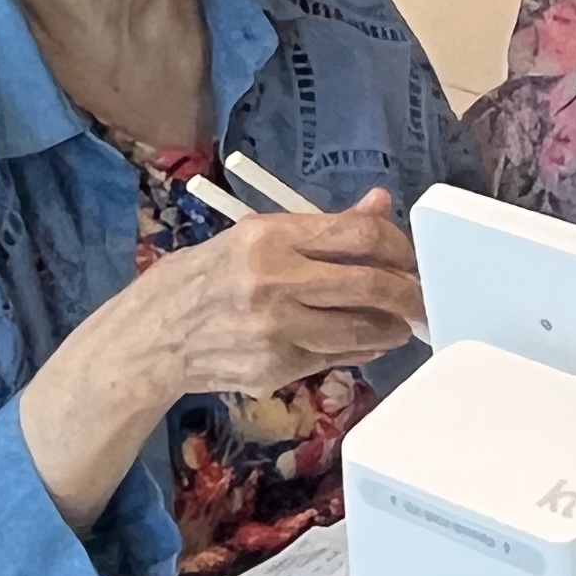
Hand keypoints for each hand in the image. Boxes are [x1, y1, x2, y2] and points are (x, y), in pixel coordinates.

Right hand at [118, 188, 422, 398]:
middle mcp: (274, 283)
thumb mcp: (255, 235)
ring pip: (360, 330)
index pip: (359, 235)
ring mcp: (274, 331)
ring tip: (399, 322)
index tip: (411, 257)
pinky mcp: (274, 369)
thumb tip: (380, 205)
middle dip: (410, 294)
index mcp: (269, 238)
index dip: (400, 247)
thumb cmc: (206, 278)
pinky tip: (364, 340)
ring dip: (391, 327)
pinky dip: (359, 348)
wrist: (151, 337)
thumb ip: (323, 226)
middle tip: (423, 297)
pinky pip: (336, 358)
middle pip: (370, 285)